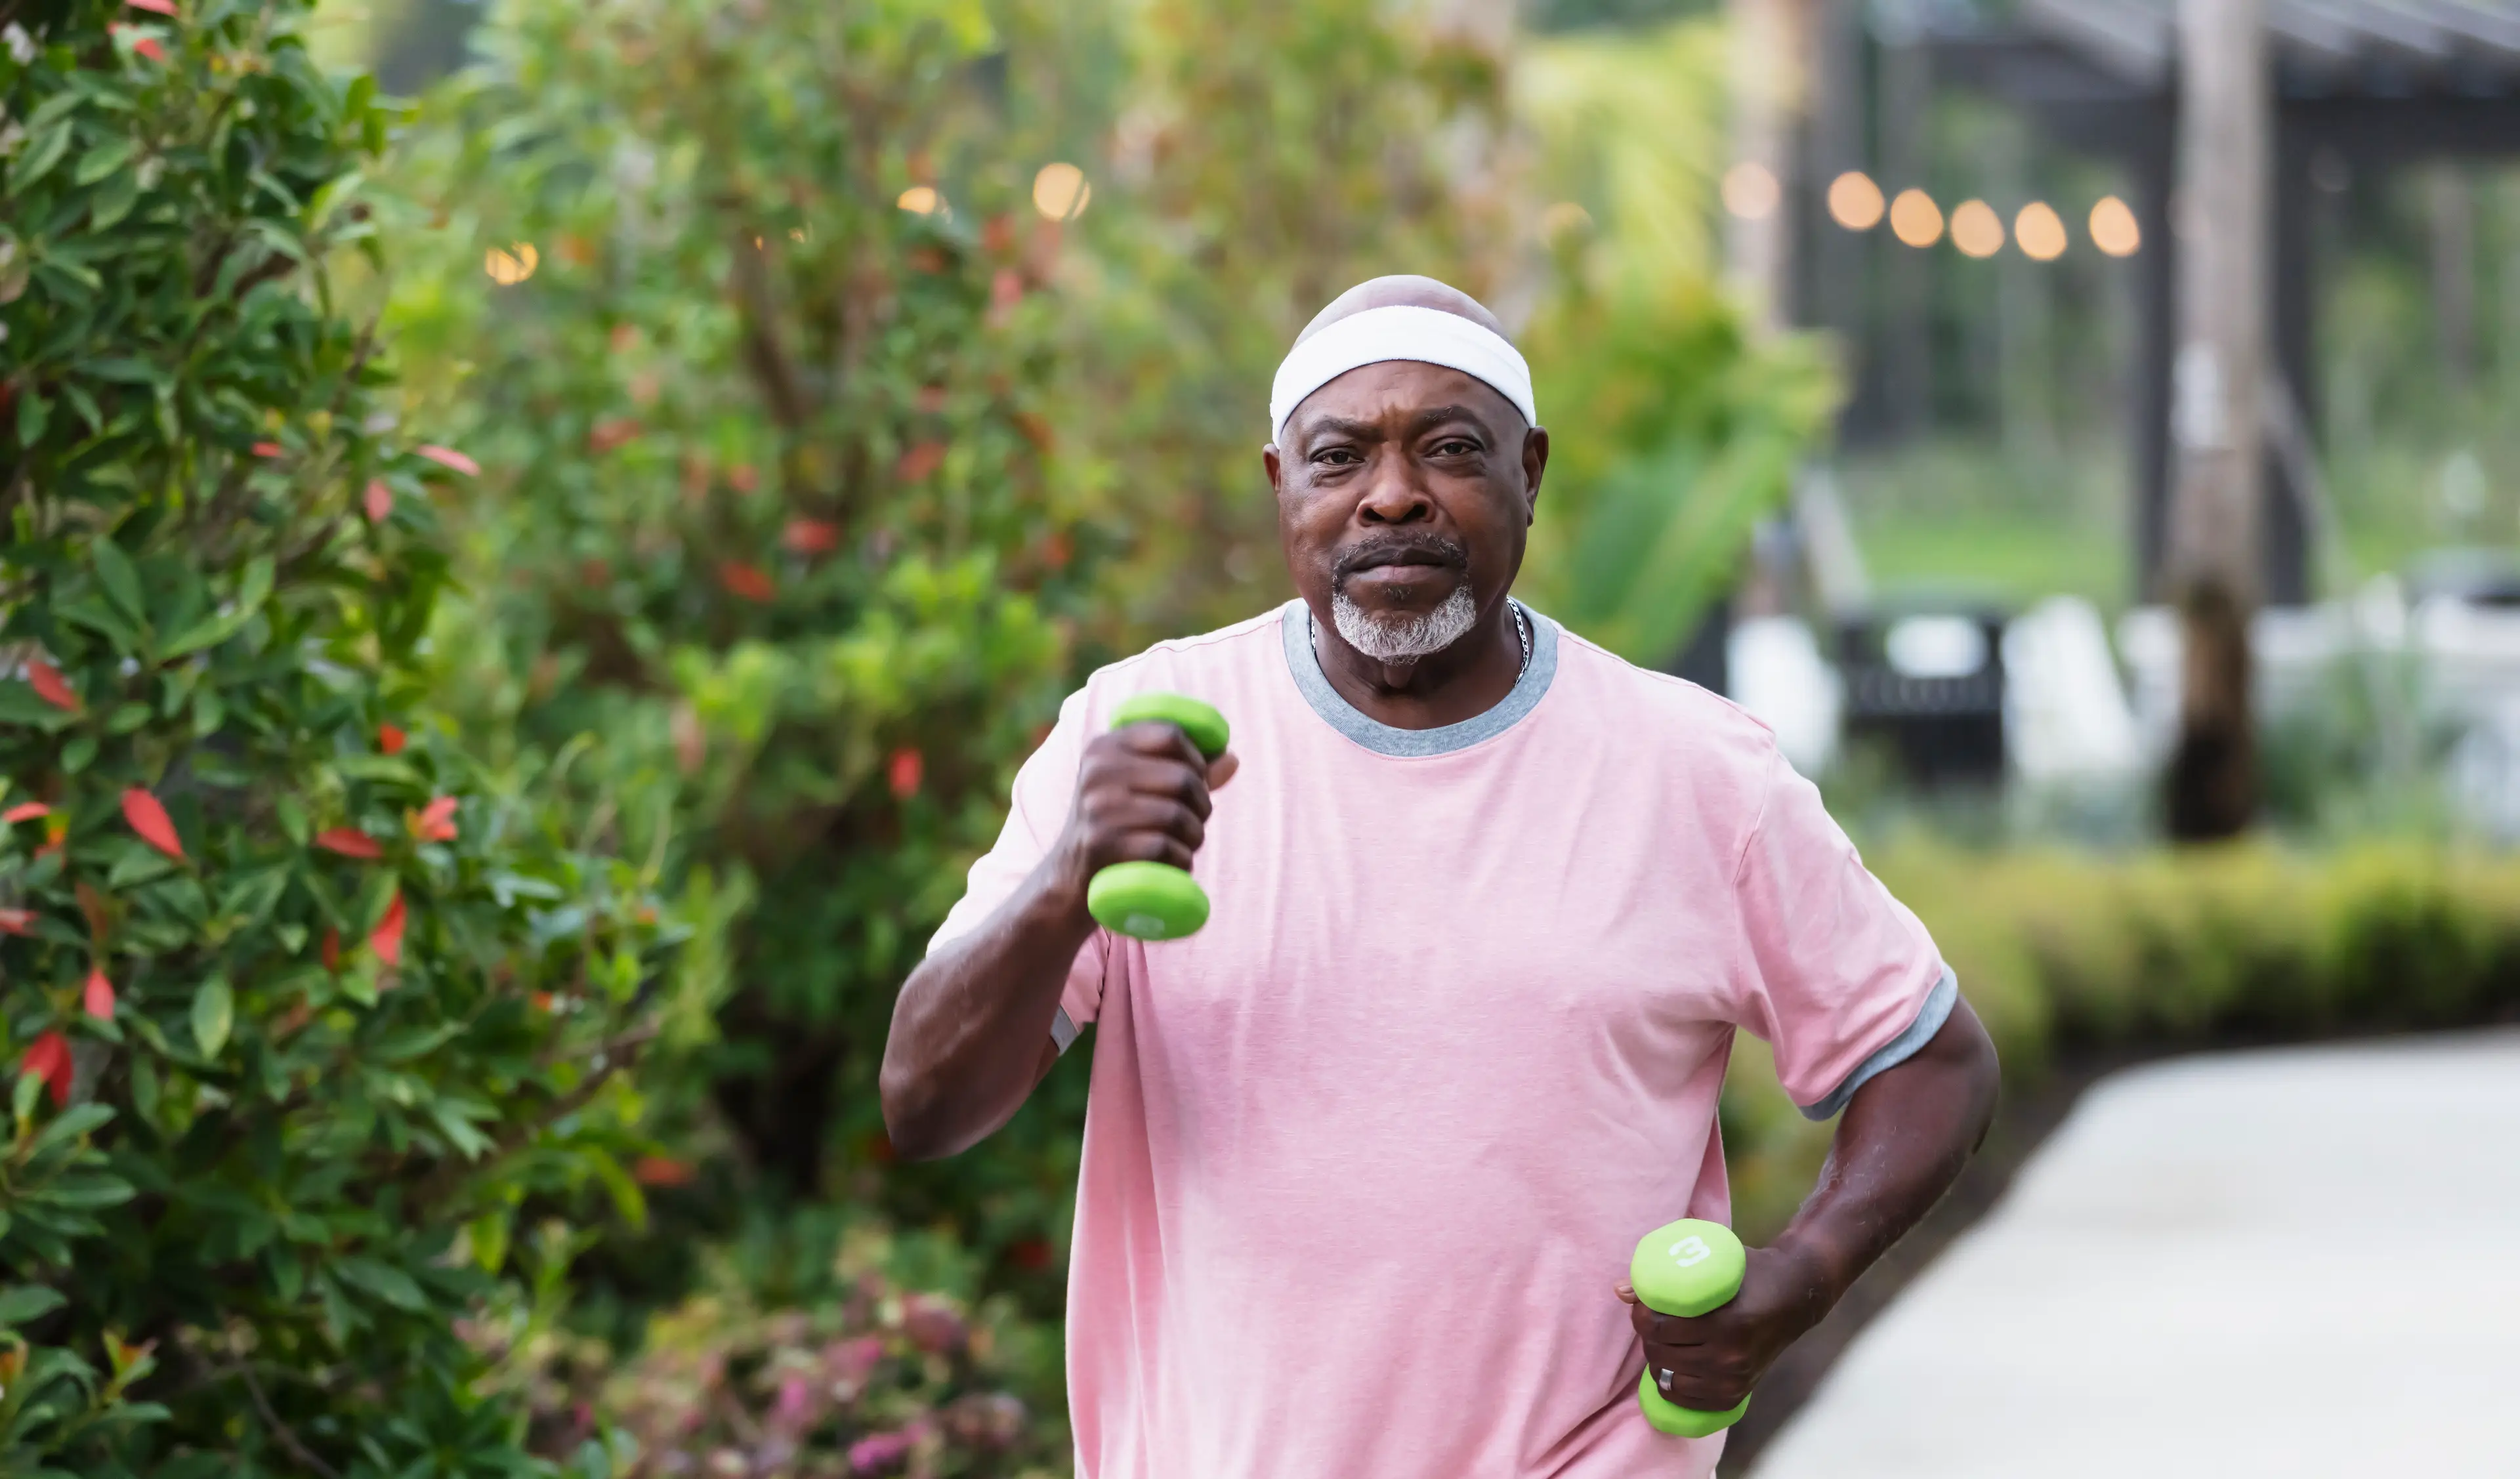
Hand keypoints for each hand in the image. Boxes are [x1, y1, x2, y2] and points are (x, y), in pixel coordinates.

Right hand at [1049, 720, 1239, 905]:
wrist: (1069, 877)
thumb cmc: (1117, 825)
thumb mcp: (1140, 788)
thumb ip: (1186, 770)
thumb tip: (1233, 759)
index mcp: (1105, 746)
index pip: (1171, 733)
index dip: (1198, 758)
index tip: (1196, 781)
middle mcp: (1098, 770)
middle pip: (1182, 777)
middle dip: (1201, 805)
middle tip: (1194, 822)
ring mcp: (1097, 807)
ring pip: (1177, 815)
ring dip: (1194, 836)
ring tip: (1184, 845)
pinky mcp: (1101, 844)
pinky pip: (1165, 847)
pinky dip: (1181, 860)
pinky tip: (1174, 864)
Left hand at [1616, 1241, 1837, 1414]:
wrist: (1795, 1299)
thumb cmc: (1751, 1273)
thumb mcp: (1715, 1262)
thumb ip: (1669, 1273)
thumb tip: (1619, 1290)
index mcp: (1726, 1324)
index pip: (1661, 1328)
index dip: (1641, 1315)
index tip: (1642, 1305)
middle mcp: (1730, 1358)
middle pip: (1661, 1353)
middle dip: (1647, 1336)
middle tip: (1651, 1321)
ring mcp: (1734, 1380)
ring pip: (1670, 1378)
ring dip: (1658, 1360)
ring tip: (1663, 1342)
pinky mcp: (1736, 1395)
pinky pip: (1687, 1401)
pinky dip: (1673, 1387)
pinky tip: (1672, 1369)